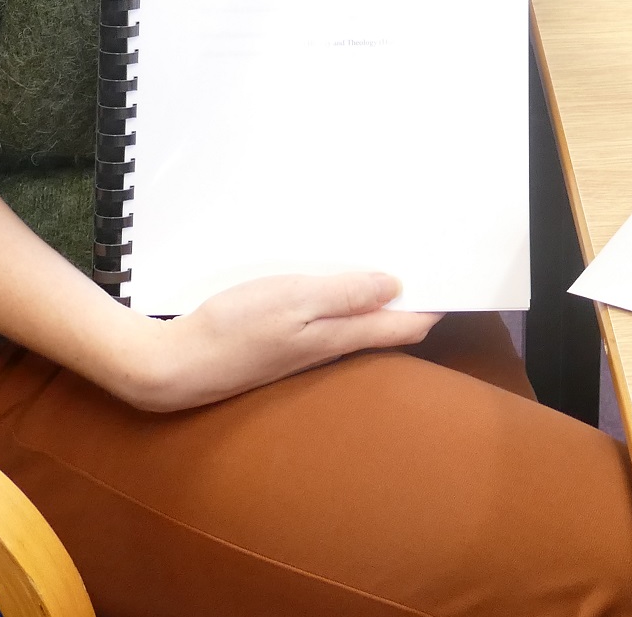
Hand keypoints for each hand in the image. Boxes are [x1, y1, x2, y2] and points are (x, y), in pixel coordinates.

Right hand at [108, 271, 439, 411]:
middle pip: (381, 326)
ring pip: (353, 323)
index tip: (451, 279)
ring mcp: (302, 348)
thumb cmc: (236, 329)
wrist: (180, 367)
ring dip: (372, 298)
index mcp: (337, 336)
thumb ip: (344, 294)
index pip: (401, 326)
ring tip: (387, 268)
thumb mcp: (293, 300)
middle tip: (425, 265)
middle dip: (406, 299)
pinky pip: (322, 320)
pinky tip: (328, 284)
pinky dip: (338, 301)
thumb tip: (395, 286)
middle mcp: (327, 346)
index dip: (429, 305)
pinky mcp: (278, 343)